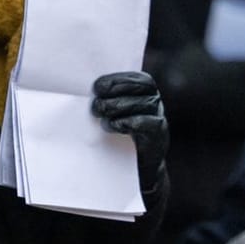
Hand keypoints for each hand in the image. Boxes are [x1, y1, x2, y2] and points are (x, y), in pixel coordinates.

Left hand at [90, 71, 166, 190]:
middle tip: (96, 104)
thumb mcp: (111, 113)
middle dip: (116, 92)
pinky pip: (149, 123)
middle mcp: (154, 100)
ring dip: (119, 107)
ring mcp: (159, 117)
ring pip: (144, 103)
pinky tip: (114, 125)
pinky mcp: (159, 135)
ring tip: (101, 116)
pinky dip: (129, 122)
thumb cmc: (118, 133)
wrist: (134, 165)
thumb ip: (104, 99)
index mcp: (143, 90)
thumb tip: (85, 92)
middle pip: (141, 87)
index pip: (135, 77)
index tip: (97, 87)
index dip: (116, 80)